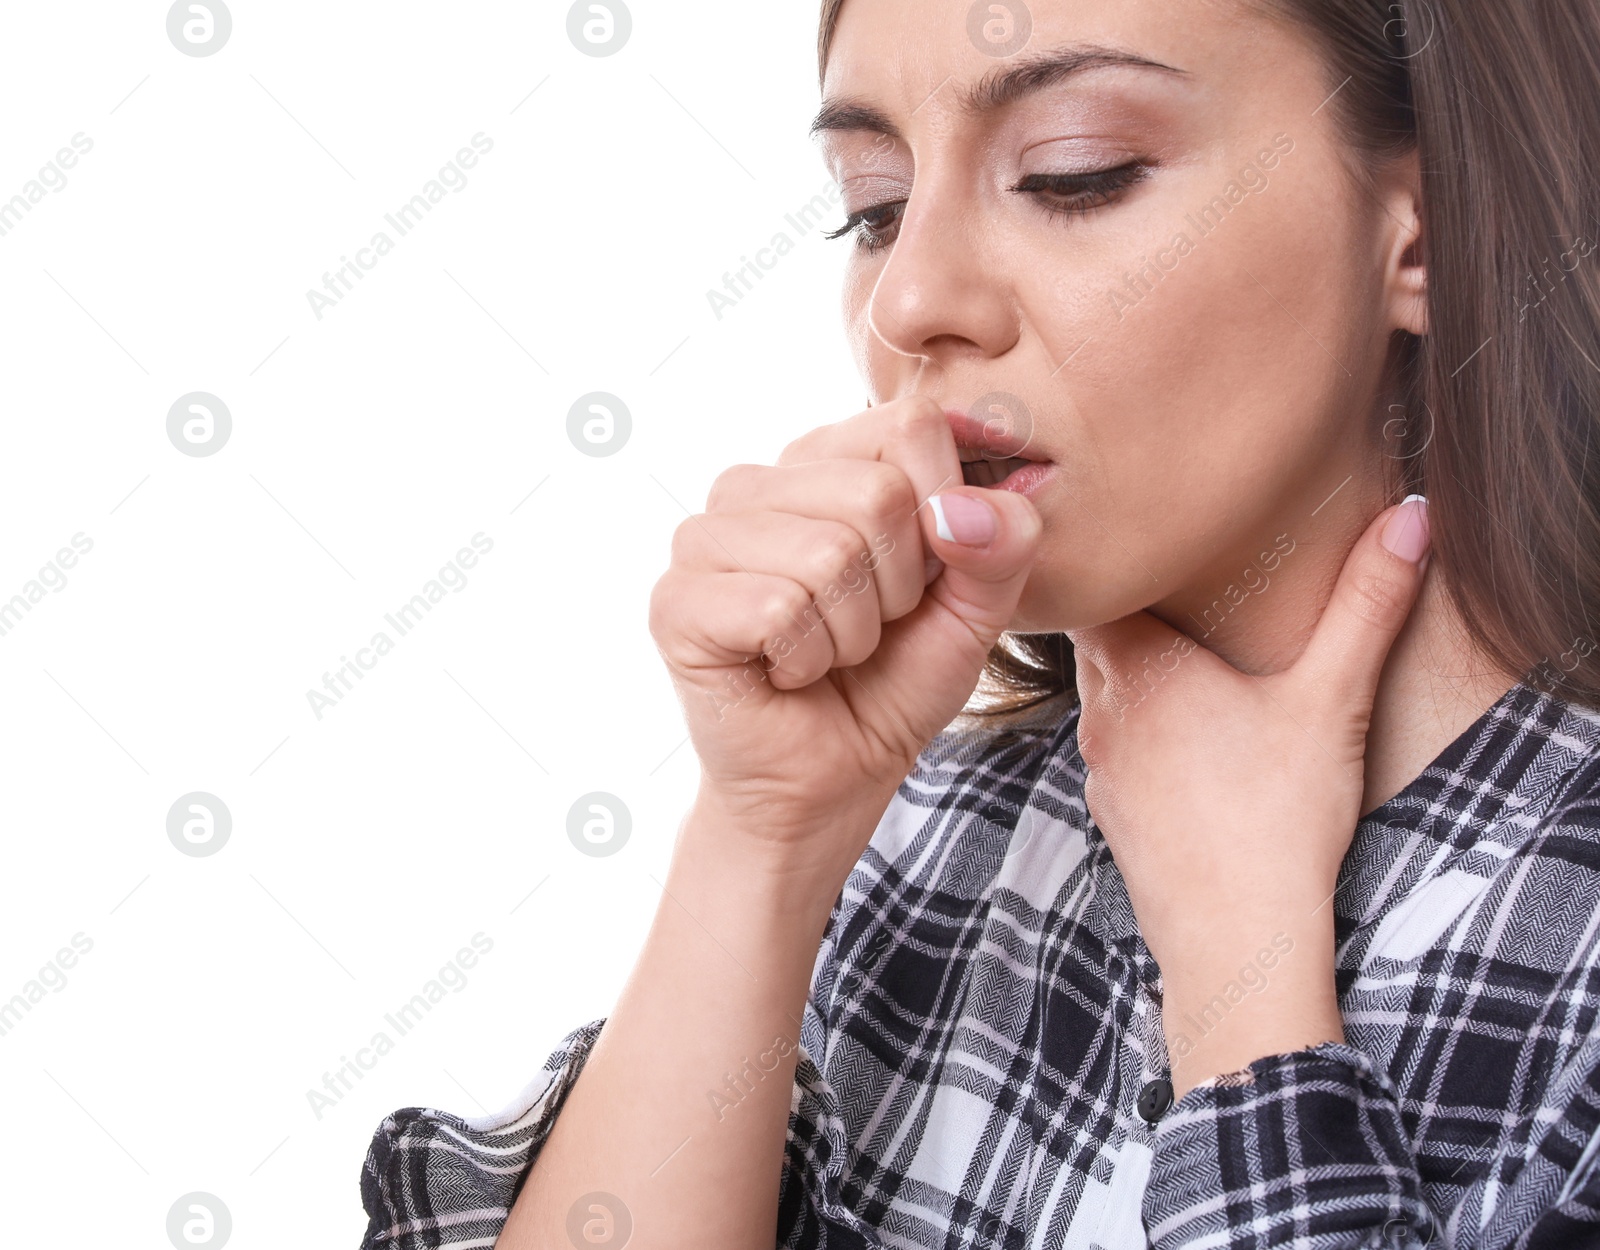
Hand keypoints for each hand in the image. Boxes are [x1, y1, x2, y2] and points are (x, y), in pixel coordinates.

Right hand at [650, 396, 1041, 885]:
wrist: (831, 781)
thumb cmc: (893, 682)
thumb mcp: (973, 609)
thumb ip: (1000, 546)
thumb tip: (965, 508)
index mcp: (823, 460)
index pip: (913, 426)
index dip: (945, 516)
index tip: (921, 578)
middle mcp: (754, 483)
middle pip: (877, 493)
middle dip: (897, 587)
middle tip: (867, 630)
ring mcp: (703, 537)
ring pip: (828, 553)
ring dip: (851, 632)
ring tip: (825, 653)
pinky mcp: (675, 600)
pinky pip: (778, 608)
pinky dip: (806, 660)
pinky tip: (784, 674)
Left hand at [1067, 497, 1430, 1094]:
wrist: (1235, 938)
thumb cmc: (1277, 815)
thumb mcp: (1332, 697)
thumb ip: (1368, 603)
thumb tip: (1411, 514)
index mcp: (1140, 666)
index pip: (1102, 589)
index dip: (1122, 566)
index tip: (1151, 546)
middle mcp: (1102, 711)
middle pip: (1096, 639)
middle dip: (1130, 615)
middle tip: (1174, 593)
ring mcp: (1099, 767)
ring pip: (1101, 698)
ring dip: (1134, 680)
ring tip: (1185, 666)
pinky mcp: (1111, 815)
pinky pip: (1114, 754)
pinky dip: (1139, 739)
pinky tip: (1186, 749)